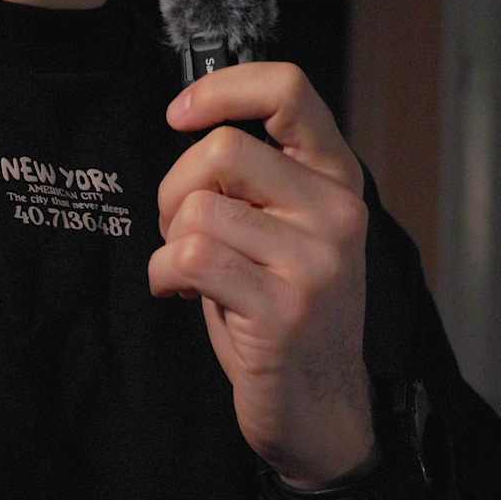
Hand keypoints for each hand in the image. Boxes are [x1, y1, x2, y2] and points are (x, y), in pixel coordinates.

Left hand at [148, 63, 376, 489]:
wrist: (322, 411)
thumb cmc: (286, 314)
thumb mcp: (287, 231)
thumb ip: (258, 181)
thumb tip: (193, 130)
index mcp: (337, 181)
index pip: (290, 90)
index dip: (223, 88)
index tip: (180, 113)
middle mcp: (335, 213)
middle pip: (223, 148)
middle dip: (174, 186)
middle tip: (177, 227)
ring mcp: (313, 262)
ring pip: (198, 209)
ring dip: (169, 242)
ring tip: (188, 272)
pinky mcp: (281, 309)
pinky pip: (188, 258)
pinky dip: (163, 274)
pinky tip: (180, 293)